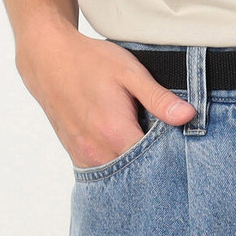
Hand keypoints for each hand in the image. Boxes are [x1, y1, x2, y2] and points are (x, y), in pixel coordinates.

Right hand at [15, 19, 196, 168]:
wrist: (47, 57)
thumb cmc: (90, 61)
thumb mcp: (130, 73)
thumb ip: (159, 99)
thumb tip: (188, 116)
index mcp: (115, 132)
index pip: (155, 163)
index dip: (172, 159)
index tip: (181, 151)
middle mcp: (98, 151)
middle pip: (138, 174)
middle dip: (156, 167)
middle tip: (168, 152)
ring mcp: (85, 156)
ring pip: (120, 178)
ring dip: (136, 169)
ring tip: (148, 152)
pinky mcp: (77, 156)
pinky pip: (104, 173)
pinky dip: (119, 168)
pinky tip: (127, 153)